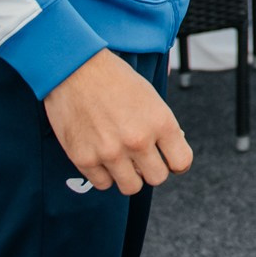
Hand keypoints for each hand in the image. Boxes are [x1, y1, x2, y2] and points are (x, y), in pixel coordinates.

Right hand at [43, 49, 193, 195]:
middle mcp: (138, 140)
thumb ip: (162, 126)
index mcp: (160, 122)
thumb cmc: (114, 79)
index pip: (181, 162)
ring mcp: (110, 152)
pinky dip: (104, 174)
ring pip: (131, 187)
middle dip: (151, 169)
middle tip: (141, 158)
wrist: (74, 68)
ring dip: (128, 175)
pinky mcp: (84, 159)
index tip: (167, 159)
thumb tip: (171, 149)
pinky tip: (101, 156)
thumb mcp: (150, 97)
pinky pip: (103, 184)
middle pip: (157, 178)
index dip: (176, 163)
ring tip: (120, 158)